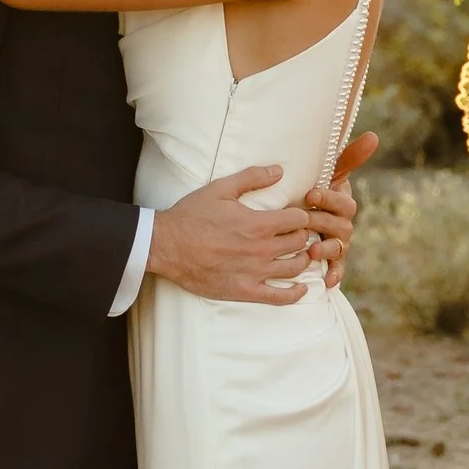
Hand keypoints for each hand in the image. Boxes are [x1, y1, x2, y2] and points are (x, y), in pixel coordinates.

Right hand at [149, 166, 317, 304]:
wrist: (167, 246)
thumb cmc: (192, 215)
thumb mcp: (221, 189)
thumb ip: (252, 177)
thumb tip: (279, 170)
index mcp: (258, 223)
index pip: (298, 219)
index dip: (300, 215)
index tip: (295, 215)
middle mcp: (262, 249)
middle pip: (300, 242)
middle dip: (301, 235)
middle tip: (296, 233)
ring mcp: (255, 272)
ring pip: (295, 268)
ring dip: (302, 259)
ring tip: (298, 254)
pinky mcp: (245, 291)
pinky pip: (279, 297)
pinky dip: (294, 294)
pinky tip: (301, 289)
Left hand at [302, 131, 374, 286]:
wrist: (298, 212)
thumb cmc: (313, 187)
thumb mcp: (327, 171)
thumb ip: (349, 157)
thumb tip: (374, 136)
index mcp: (342, 201)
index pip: (344, 201)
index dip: (329, 198)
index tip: (310, 193)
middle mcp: (343, 223)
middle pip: (341, 226)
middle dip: (323, 222)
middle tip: (304, 219)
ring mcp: (339, 242)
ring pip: (339, 247)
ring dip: (327, 249)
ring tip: (312, 250)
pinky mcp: (332, 260)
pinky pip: (338, 269)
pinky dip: (334, 275)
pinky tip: (327, 281)